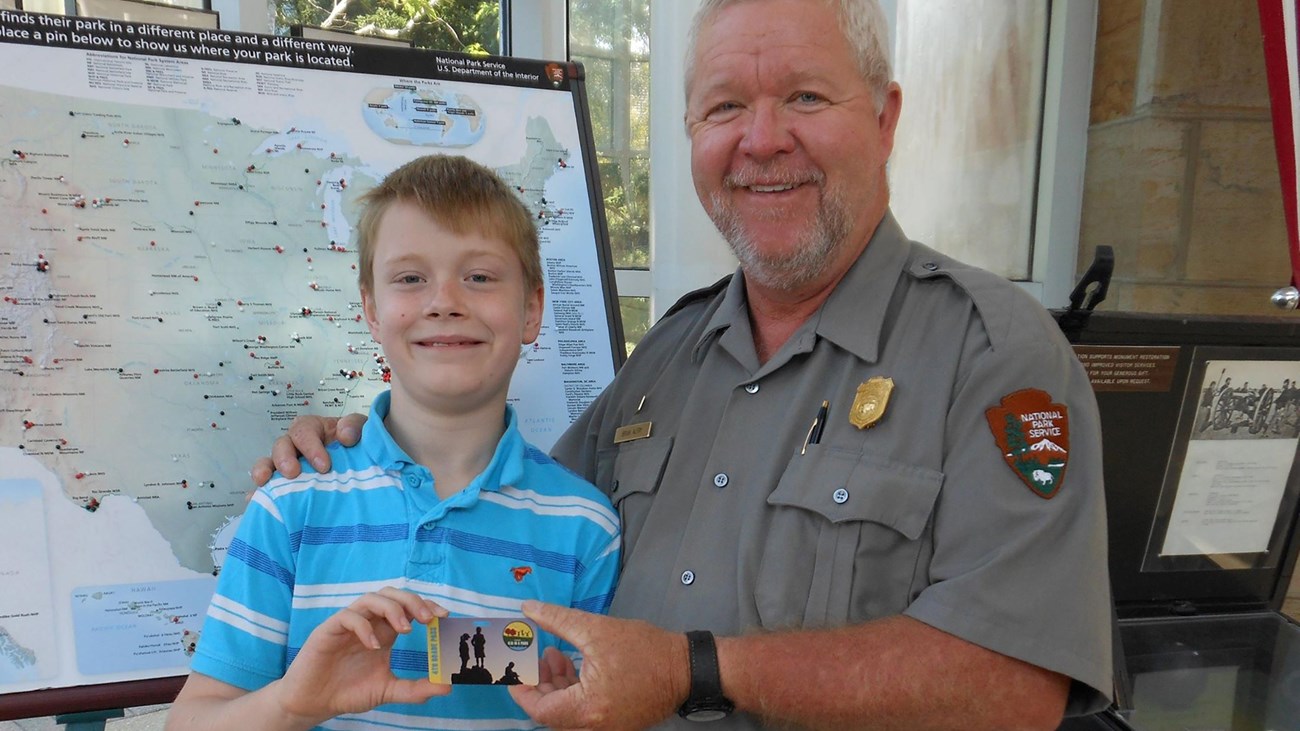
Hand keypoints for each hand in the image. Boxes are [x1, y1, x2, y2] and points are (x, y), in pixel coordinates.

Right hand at [249, 412, 367, 486]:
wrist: (365, 472)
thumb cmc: (359, 448)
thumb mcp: (363, 430)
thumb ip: (355, 426)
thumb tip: (345, 436)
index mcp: (314, 430)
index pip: (304, 430)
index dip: (310, 446)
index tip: (324, 466)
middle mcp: (297, 447)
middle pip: (281, 445)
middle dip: (284, 458)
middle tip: (293, 473)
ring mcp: (288, 467)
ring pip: (268, 464)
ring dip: (263, 471)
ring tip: (263, 482)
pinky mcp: (285, 487)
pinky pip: (267, 489)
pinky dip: (258, 494)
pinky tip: (253, 501)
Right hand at [273, 587, 449, 725]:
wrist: (313, 703)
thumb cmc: (348, 692)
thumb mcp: (387, 690)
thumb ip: (415, 689)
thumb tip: (447, 686)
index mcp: (384, 631)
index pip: (407, 607)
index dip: (426, 605)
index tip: (444, 617)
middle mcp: (368, 622)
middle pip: (392, 595)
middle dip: (413, 602)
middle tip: (428, 619)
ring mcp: (349, 624)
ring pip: (371, 598)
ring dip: (392, 609)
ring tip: (406, 630)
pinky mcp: (329, 630)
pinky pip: (348, 616)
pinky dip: (364, 627)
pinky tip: (374, 646)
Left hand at [509, 601, 689, 730]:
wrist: (687, 668)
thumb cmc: (647, 650)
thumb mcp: (598, 629)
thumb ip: (558, 620)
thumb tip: (527, 609)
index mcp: (587, 708)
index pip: (540, 710)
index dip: (522, 689)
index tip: (514, 668)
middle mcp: (595, 725)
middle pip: (551, 713)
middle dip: (539, 684)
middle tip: (535, 657)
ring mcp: (606, 727)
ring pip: (567, 713)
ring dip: (556, 686)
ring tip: (554, 655)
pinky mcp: (616, 722)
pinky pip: (583, 713)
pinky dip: (573, 692)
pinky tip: (574, 665)